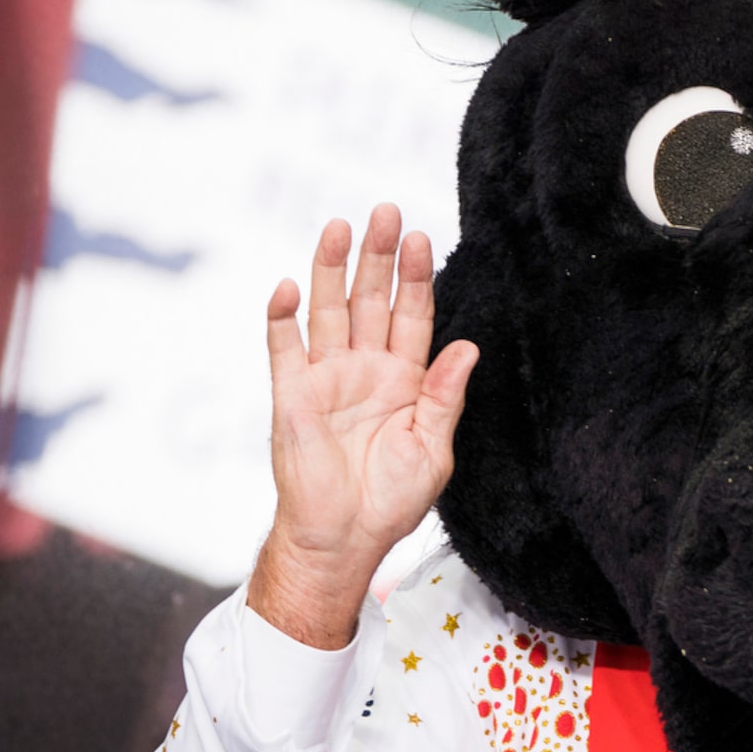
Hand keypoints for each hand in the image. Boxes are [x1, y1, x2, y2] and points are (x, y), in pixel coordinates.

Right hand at [246, 207, 477, 648]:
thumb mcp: (433, 450)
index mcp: (405, 380)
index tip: (419, 238)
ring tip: (339, 227)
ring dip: (331, 269)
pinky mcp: (291, 395)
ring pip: (328, 311)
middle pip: (370, 300)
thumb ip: (445, 397)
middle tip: (384, 212)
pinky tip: (290, 287)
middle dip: (377, 257)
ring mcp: (326, 378)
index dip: (415, 278)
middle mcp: (365, 369)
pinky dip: (283, 317)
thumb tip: (469, 346)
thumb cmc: (391, 501)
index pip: (411, 316)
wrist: (344, 538)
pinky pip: (284, 348)